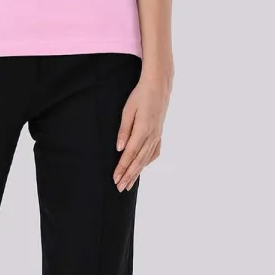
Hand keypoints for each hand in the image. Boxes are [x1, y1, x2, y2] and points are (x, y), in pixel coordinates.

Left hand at [113, 69, 172, 191]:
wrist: (158, 86)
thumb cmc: (140, 95)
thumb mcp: (128, 110)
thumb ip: (124, 130)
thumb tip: (119, 149)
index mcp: (143, 130)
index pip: (130, 154)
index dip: (122, 168)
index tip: (115, 179)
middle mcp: (152, 136)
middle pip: (138, 161)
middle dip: (128, 175)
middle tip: (119, 188)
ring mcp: (157, 135)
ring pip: (146, 159)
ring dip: (137, 172)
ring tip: (129, 184)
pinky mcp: (159, 133)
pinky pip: (154, 152)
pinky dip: (147, 162)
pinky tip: (143, 166)